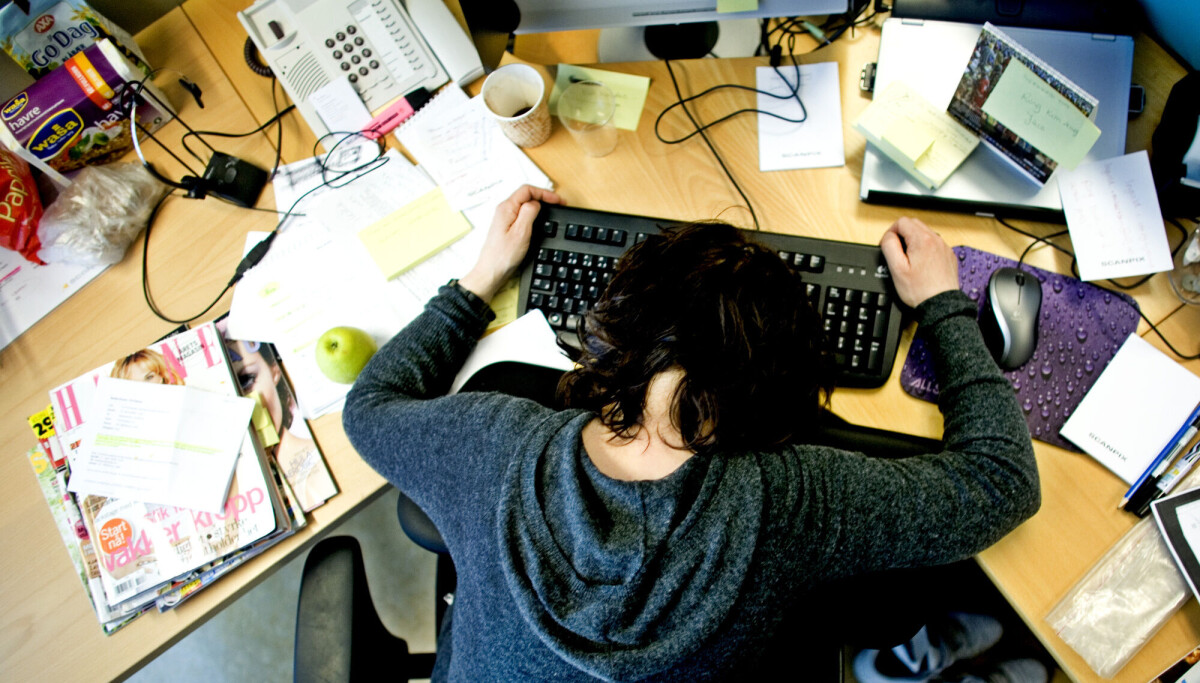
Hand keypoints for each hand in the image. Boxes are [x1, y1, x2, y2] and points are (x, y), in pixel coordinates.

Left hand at [458, 185, 561, 302]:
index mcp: (506, 208)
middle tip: (558, 204)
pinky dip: (533, 214)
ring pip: (524, 204)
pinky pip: (521, 214)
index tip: (557, 201)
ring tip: (551, 210)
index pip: (527, 190)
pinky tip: (539, 220)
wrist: (491, 271)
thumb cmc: (503, 256)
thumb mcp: (521, 232)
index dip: (545, 193)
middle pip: (526, 195)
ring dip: (539, 205)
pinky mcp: (506, 227)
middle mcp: (504, 210)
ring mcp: (504, 218)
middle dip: (543, 197)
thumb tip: (536, 203)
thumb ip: (529, 213)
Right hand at [879, 217, 959, 307]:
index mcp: (922, 240)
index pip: (901, 222)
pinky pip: (934, 243)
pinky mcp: (948, 255)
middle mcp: (936, 240)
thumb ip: (889, 246)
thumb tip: (888, 236)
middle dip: (901, 234)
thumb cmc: (920, 290)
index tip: (888, 245)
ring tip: (908, 259)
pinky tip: (921, 263)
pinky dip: (925, 248)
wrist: (940, 303)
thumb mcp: (896, 268)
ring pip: (924, 233)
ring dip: (913, 240)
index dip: (890, 232)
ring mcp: (944, 247)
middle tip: (896, 251)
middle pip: (914, 224)